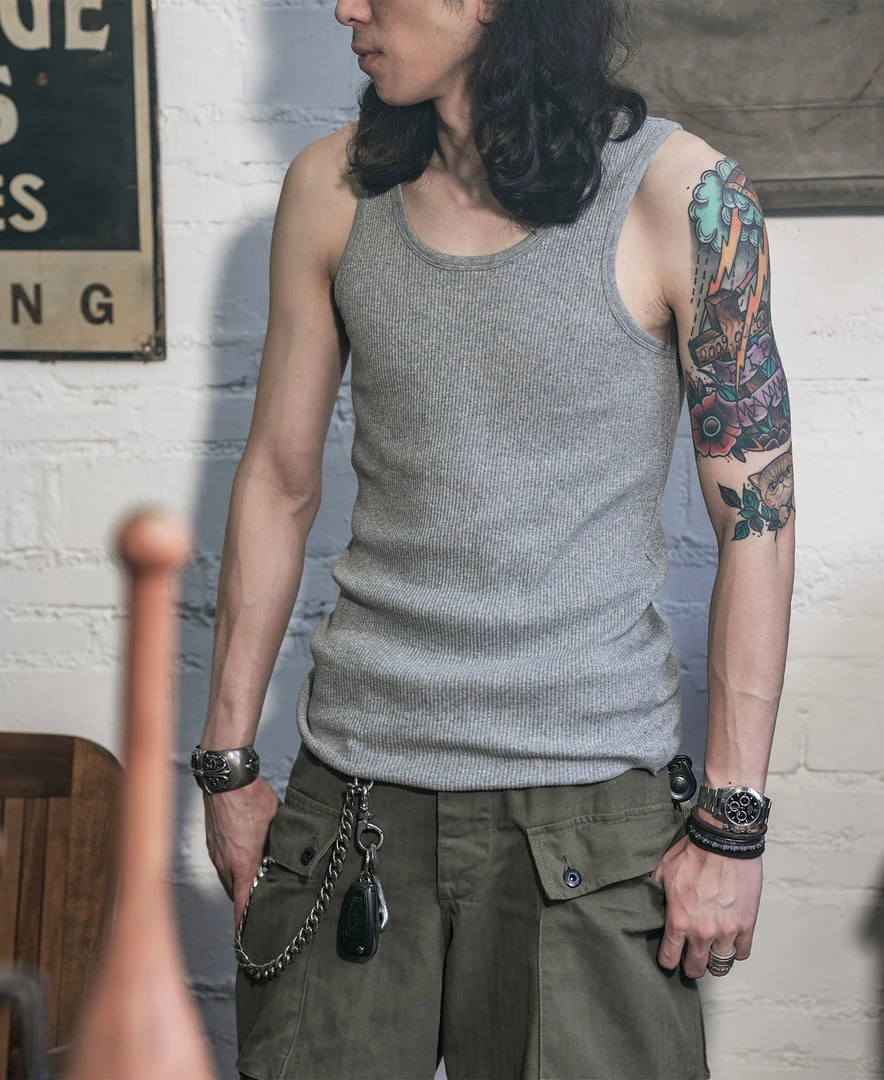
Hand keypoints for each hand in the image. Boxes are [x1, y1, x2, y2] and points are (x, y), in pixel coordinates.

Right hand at [202, 777, 281, 925]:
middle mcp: (225, 863)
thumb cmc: (253, 798)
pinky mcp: (211, 842)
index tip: (246, 939)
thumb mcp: (277, 824)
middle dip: (246, 903)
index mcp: (243, 863)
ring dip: (239, 884)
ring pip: (227, 878)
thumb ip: (280, 845)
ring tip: (254, 885)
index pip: (242, 903)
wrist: (227, 779)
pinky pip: (221, 864)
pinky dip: (231, 868)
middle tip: (259, 909)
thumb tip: (289, 855)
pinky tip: (243, 859)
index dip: (244, 923)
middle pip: (235, 893)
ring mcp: (215, 852)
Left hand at [651, 833, 762, 977]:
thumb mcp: (663, 871)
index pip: (669, 959)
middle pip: (696, 968)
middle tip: (691, 959)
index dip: (668, 960)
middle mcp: (702, 932)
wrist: (723, 842)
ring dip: (714, 960)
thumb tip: (650, 901)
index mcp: (678, 921)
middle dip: (691, 966)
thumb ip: (657, 893)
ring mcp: (727, 931)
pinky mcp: (747, 925)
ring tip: (711, 952)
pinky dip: (736, 950)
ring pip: (720, 965)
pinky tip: (730, 942)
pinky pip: (742, 953)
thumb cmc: (693, 853)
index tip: (669, 957)